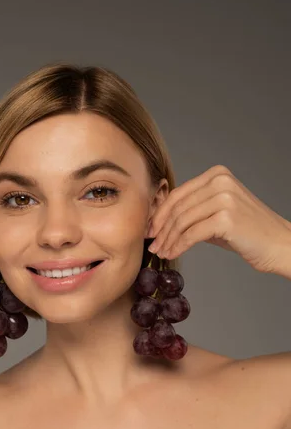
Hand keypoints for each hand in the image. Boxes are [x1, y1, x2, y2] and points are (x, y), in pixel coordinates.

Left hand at [147, 165, 290, 273]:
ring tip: (161, 252)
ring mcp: (224, 198)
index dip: (159, 213)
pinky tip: (173, 254)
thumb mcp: (218, 212)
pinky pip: (191, 234)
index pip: (178, 194)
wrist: (278, 244)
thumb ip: (194, 210)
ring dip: (168, 240)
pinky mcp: (226, 218)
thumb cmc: (247, 232)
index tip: (150, 229)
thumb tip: (161, 221)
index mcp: (217, 174)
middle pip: (177, 208)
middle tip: (152, 244)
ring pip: (182, 221)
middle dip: (160, 228)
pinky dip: (178, 246)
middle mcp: (220, 182)